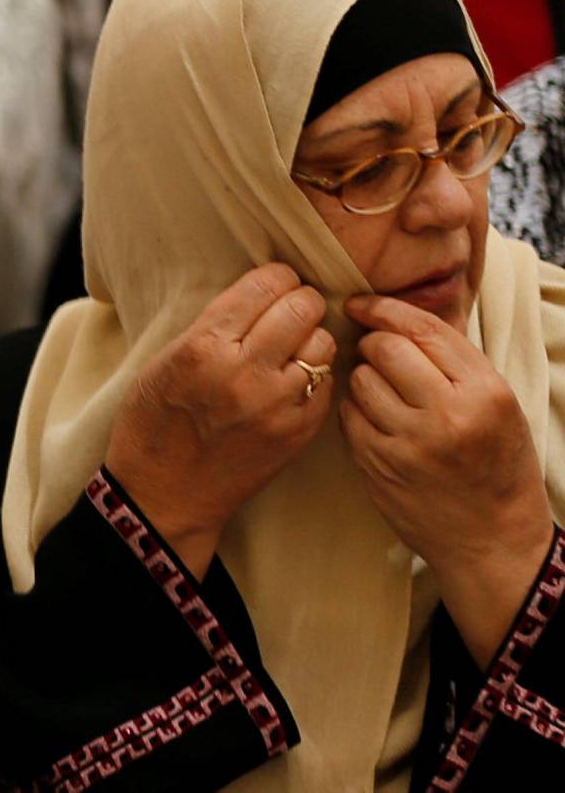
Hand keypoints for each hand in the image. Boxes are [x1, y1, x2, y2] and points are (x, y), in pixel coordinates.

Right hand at [105, 264, 336, 576]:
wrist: (165, 494)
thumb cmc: (154, 421)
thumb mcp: (166, 358)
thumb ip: (212, 326)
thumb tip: (257, 295)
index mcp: (205, 346)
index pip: (263, 286)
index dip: (277, 275)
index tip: (276, 279)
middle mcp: (245, 373)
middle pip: (302, 308)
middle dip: (300, 298)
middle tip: (292, 305)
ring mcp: (276, 407)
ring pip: (322, 343)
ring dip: (311, 336)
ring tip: (295, 343)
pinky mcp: (297, 435)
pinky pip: (327, 384)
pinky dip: (317, 372)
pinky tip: (297, 377)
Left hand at [343, 294, 555, 667]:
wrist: (495, 542)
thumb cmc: (498, 465)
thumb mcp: (497, 403)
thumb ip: (452, 360)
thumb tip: (392, 316)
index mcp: (484, 392)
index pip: (422, 329)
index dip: (383, 309)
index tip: (362, 304)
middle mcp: (448, 415)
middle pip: (384, 348)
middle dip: (373, 344)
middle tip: (377, 354)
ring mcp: (410, 443)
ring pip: (360, 379)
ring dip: (364, 377)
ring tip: (382, 391)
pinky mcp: (381, 466)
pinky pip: (349, 415)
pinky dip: (356, 410)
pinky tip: (375, 419)